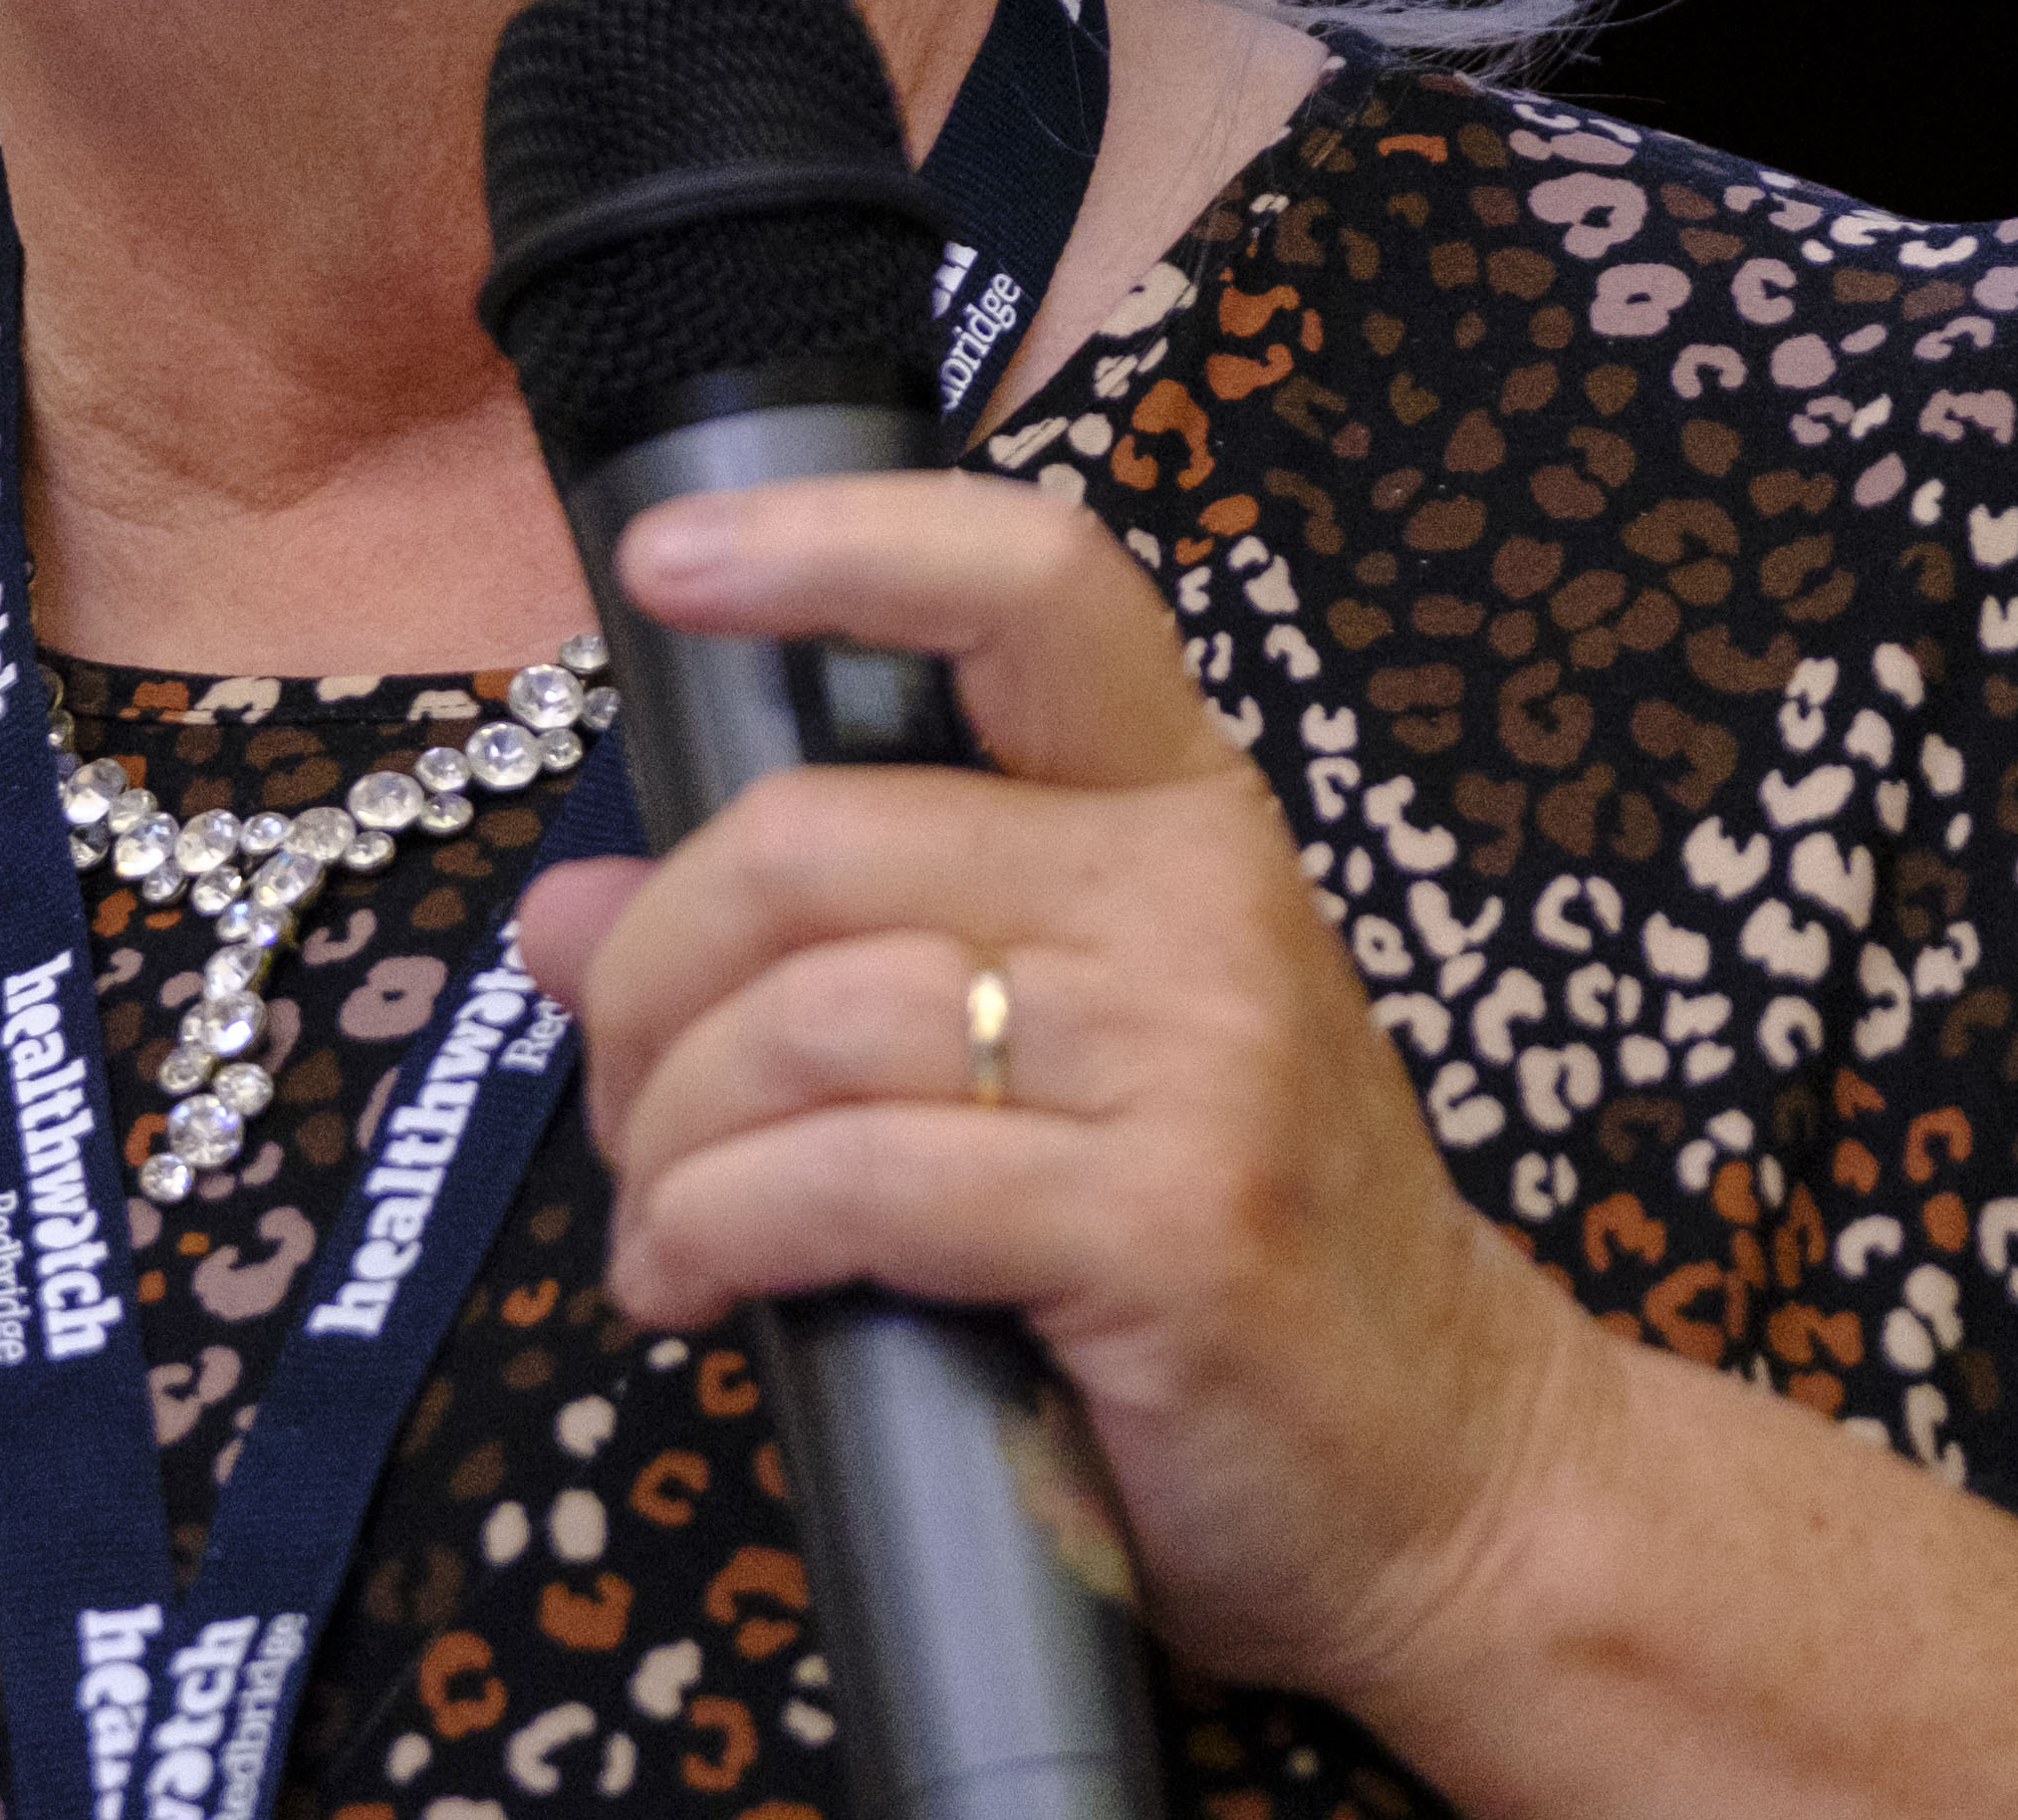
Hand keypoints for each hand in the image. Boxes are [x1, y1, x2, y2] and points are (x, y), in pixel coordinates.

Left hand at [506, 472, 1596, 1705]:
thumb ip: (817, 958)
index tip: (663, 561)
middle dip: (647, 980)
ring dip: (669, 1133)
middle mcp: (1194, 893)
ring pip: (806, 1017)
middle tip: (623, 1104)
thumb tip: (563, 913)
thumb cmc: (1223, 1248)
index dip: (834, 543)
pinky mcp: (1167, 1227)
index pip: (1029, 584)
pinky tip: (695, 1285)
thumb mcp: (1045, 1059)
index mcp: (1175, 807)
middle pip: (812, 841)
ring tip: (660, 1220)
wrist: (1455, 1475)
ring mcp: (1196, 1057)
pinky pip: (853, 1181)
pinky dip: (718, 1232)